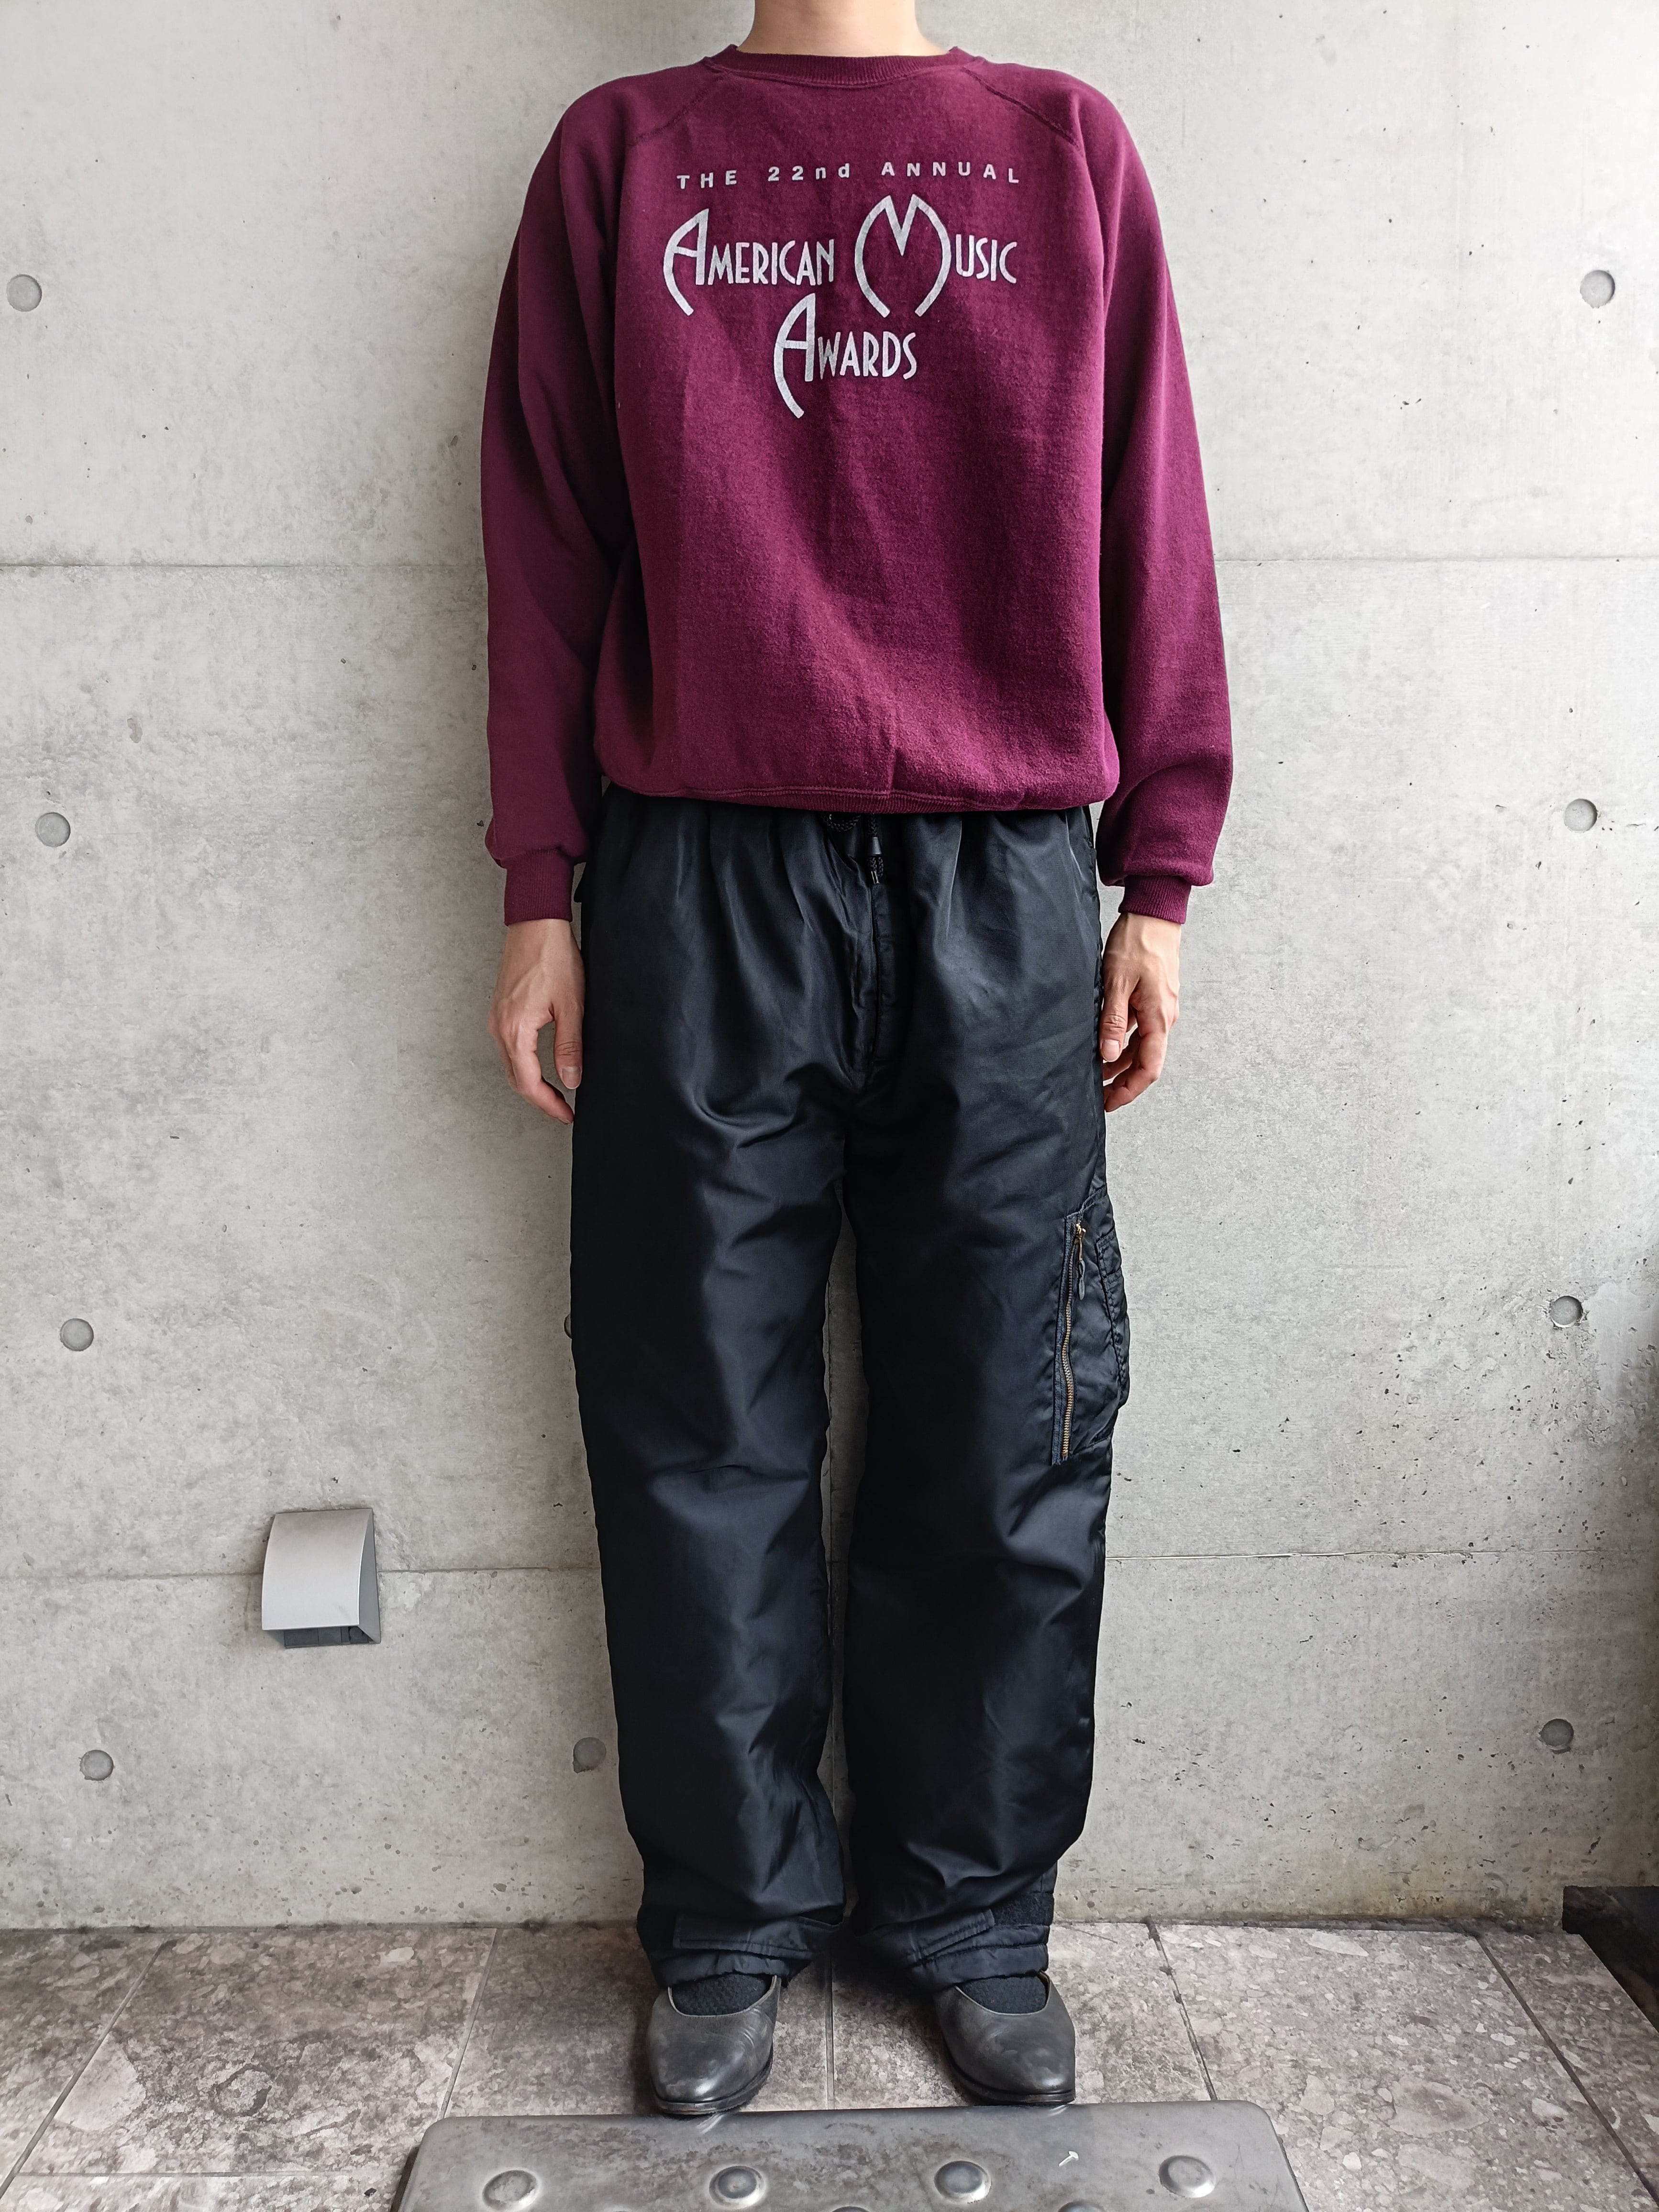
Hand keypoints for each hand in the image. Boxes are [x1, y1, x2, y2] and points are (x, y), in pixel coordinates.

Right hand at [488, 918, 584, 1123]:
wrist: (536, 924)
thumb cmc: (554, 958)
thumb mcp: (572, 1006)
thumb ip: (570, 1046)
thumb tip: (570, 1079)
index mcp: (515, 1030)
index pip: (529, 1083)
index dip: (548, 1104)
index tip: (567, 1115)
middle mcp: (499, 1028)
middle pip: (516, 1079)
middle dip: (539, 1099)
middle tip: (563, 1111)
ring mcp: (497, 1019)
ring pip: (511, 1065)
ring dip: (531, 1083)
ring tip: (555, 1094)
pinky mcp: (501, 1010)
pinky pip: (509, 1048)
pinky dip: (524, 1065)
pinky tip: (541, 1068)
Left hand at [1098, 912, 1180, 1113]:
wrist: (1154, 914)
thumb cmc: (1137, 943)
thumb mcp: (1117, 983)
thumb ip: (1113, 1021)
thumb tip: (1107, 1055)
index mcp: (1159, 1018)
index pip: (1149, 1068)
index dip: (1129, 1090)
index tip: (1109, 1103)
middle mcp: (1164, 1018)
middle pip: (1145, 1062)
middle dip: (1122, 1082)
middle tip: (1097, 1094)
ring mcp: (1159, 1009)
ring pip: (1141, 1047)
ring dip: (1120, 1063)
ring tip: (1094, 1073)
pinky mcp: (1152, 1000)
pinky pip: (1139, 1031)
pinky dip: (1122, 1044)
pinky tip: (1103, 1046)